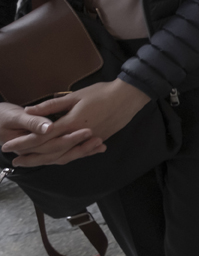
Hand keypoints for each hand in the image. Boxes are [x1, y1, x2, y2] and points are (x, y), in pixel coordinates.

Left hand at [4, 80, 149, 166]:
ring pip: (63, 156)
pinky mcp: (98, 141)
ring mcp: (89, 141)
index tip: (8, 147)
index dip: (23, 143)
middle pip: (50, 151)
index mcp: (71, 123)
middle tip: (14, 161)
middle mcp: (78, 136)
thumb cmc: (102, 93)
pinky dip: (64, 158)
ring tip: (30, 163)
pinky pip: (76, 154)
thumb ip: (51, 105)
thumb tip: (29, 111)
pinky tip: (56, 160)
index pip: (41, 137)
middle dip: (30, 157)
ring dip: (45, 160)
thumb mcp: (75, 96)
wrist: (129, 97)